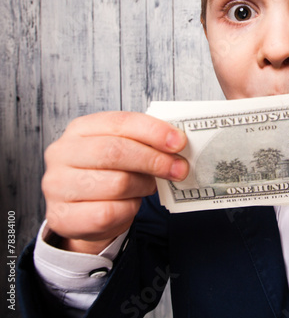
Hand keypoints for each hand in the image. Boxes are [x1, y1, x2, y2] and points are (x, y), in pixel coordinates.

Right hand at [42, 111, 187, 253]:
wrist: (82, 213)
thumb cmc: (107, 174)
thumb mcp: (123, 151)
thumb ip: (144, 143)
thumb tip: (177, 144)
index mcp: (80, 129)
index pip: (121, 123)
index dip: (154, 131)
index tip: (179, 142)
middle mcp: (63, 153)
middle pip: (116, 151)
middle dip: (154, 160)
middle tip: (180, 169)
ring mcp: (58, 186)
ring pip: (117, 183)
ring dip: (143, 186)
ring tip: (150, 186)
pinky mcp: (62, 216)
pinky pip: (109, 213)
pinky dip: (129, 209)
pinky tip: (131, 204)